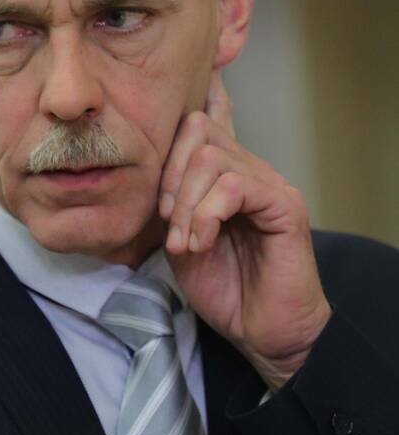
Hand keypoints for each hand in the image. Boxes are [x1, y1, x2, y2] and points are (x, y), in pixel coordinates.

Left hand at [159, 69, 330, 389]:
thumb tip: (152, 169)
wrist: (260, 330)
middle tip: (167, 220)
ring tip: (185, 241)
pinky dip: (206, 214)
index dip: (192, 104)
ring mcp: (266, 181)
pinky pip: (233, 184)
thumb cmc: (222, 285)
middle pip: (197, 128)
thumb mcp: (181, 237)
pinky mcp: (283, 202)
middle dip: (169, 173)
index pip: (209, 115)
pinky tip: (202, 242)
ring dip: (185, 202)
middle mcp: (245, 166)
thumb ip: (172, 200)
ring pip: (211, 156)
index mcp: (221, 171)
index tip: (181, 116)